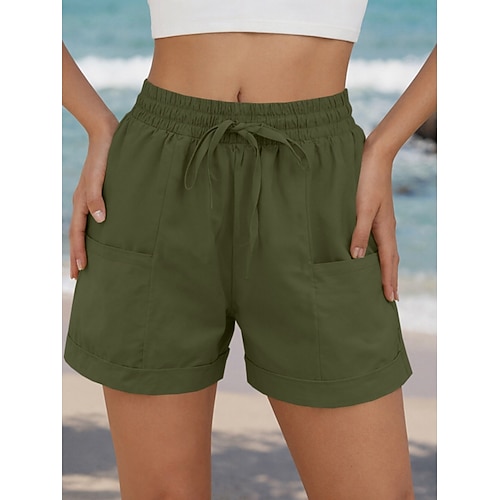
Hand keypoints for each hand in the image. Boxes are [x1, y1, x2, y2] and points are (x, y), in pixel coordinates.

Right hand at [69, 128, 116, 278]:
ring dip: (85, 246)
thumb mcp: (100, 177)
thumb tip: (99, 220)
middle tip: (78, 276)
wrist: (108, 134)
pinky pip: (94, 217)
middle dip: (78, 255)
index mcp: (82, 201)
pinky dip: (94, 232)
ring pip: (85, 228)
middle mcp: (85, 202)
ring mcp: (91, 198)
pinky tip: (102, 236)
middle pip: (79, 234)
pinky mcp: (100, 193)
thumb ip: (97, 197)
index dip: (80, 252)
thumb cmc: (105, 155)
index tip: (82, 270)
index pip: (79, 233)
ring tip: (88, 261)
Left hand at [350, 144, 398, 301]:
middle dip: (391, 278)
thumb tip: (355, 257)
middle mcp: (386, 227)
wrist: (373, 156)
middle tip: (392, 297)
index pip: (388, 261)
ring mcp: (382, 221)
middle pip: (391, 259)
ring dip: (387, 268)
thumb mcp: (361, 208)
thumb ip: (359, 232)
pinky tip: (373, 255)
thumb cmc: (366, 181)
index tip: (391, 298)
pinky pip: (380, 241)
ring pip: (387, 250)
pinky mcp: (376, 214)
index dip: (388, 280)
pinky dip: (380, 254)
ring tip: (386, 282)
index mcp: (385, 228)